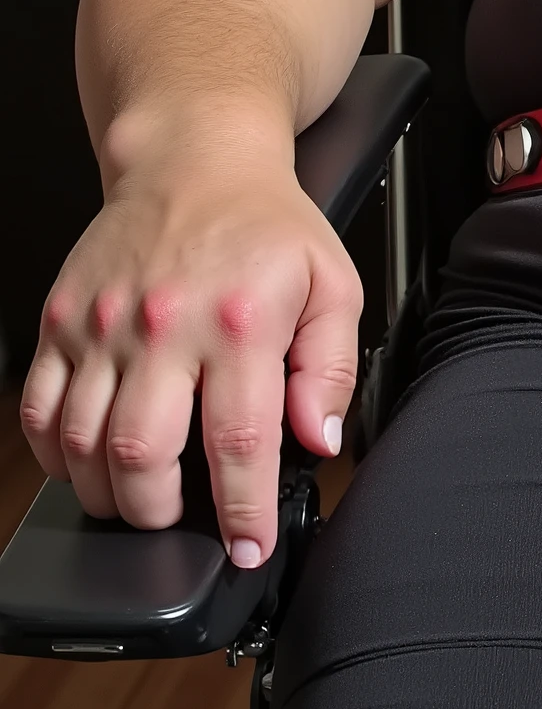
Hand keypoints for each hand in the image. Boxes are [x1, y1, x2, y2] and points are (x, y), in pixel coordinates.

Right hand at [18, 107, 362, 563]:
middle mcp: (164, 327)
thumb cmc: (265, 226)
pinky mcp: (62, 319)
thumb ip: (330, 372)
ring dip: (106, 492)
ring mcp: (103, 325)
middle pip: (143, 453)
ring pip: (83, 441)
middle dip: (161, 513)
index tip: (247, 548)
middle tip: (180, 525)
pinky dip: (56, 453)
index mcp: (239, 325)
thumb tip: (319, 440)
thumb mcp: (332, 288)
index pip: (238, 445)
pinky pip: (41, 407)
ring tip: (137, 502)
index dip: (242, 512)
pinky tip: (85, 464)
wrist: (194, 160)